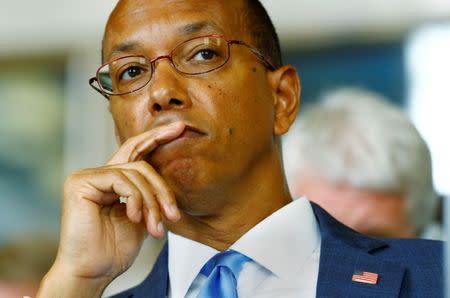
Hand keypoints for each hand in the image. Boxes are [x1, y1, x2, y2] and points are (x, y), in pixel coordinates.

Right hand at [38, 121, 184, 296]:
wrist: (94, 272)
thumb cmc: (115, 249)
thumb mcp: (143, 216)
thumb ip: (150, 195)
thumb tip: (168, 182)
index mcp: (113, 181)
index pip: (136, 151)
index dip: (157, 137)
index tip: (179, 128)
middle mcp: (99, 174)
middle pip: (141, 164)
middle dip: (162, 189)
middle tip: (173, 214)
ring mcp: (87, 176)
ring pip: (134, 173)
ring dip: (151, 201)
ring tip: (155, 226)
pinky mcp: (80, 182)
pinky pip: (120, 179)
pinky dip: (135, 199)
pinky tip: (135, 217)